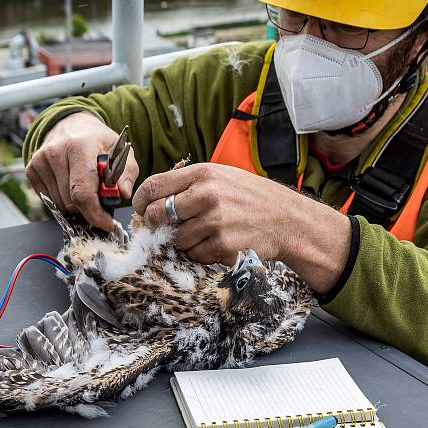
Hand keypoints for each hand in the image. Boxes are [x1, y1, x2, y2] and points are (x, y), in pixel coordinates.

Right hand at [26, 112, 138, 230]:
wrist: (72, 125)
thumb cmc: (99, 141)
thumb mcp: (121, 151)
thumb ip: (127, 173)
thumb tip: (124, 193)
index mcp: (80, 146)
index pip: (82, 192)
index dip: (95, 214)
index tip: (107, 224)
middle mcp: (55, 152)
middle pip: (71, 202)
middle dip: (89, 208)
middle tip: (99, 198)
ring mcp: (40, 161)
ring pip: (60, 205)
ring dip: (76, 205)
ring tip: (85, 187)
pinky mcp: (32, 169)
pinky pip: (49, 200)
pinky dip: (63, 200)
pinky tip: (71, 185)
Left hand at [132, 163, 351, 292]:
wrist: (288, 220)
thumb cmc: (253, 198)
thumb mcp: (223, 176)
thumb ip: (190, 183)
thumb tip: (154, 199)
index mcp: (204, 173)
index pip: (154, 186)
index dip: (140, 201)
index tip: (139, 209)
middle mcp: (207, 195)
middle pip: (157, 214)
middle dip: (155, 224)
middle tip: (162, 228)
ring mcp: (215, 221)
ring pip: (175, 239)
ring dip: (182, 241)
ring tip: (202, 234)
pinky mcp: (222, 245)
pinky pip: (194, 254)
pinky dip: (199, 253)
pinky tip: (215, 243)